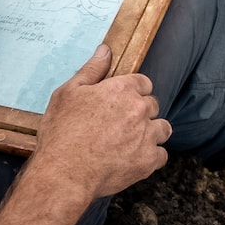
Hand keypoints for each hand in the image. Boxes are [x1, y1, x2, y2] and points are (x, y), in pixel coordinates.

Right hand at [31, 44, 171, 198]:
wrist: (64, 173)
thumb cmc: (62, 133)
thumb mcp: (68, 94)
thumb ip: (91, 70)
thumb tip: (105, 51)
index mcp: (121, 89)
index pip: (143, 83)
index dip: (133, 92)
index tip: (121, 102)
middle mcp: (139, 110)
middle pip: (153, 105)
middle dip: (140, 112)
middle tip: (119, 125)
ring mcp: (146, 136)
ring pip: (162, 129)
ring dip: (151, 133)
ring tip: (130, 142)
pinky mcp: (148, 161)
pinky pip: (161, 155)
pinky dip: (151, 157)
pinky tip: (133, 159)